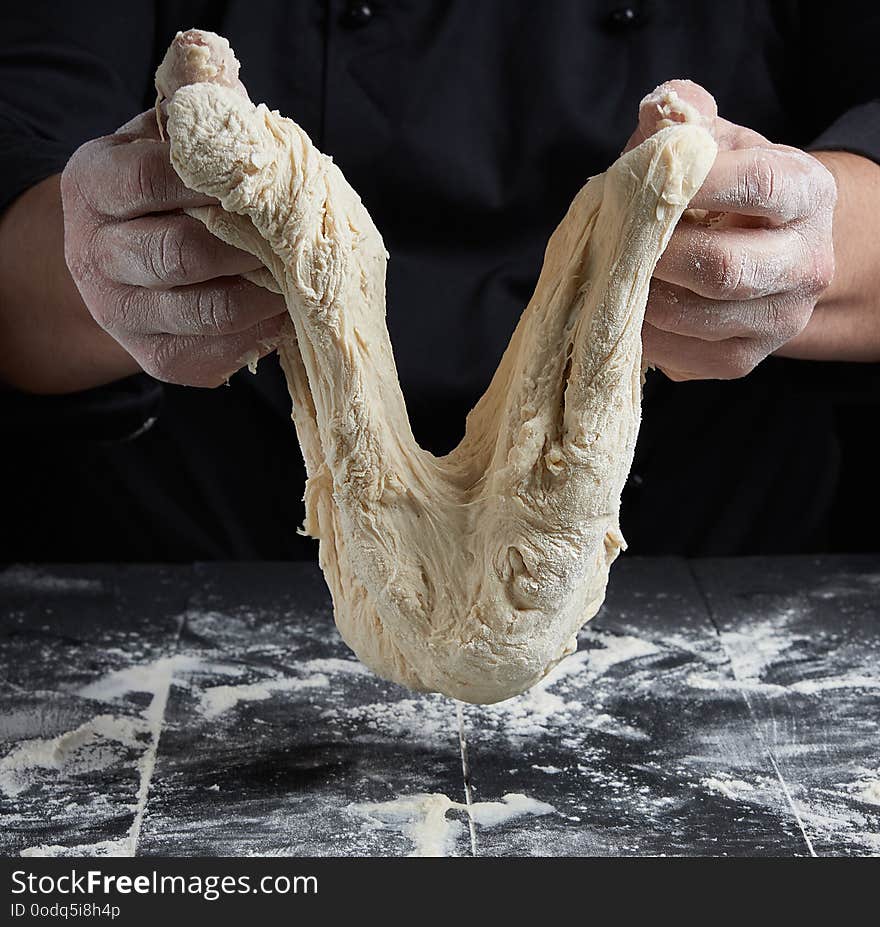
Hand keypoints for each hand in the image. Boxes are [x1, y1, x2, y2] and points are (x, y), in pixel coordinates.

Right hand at [60, 111, 285, 386]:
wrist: (119, 267)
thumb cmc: (156, 195)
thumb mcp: (158, 143)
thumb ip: (190, 116)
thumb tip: (220, 71)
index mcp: (94, 187)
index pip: (153, 179)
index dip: (215, 181)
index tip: (262, 181)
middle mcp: (94, 255)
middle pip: (180, 254)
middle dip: (247, 246)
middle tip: (291, 239)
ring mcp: (121, 314)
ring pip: (203, 312)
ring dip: (263, 297)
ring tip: (297, 279)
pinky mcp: (153, 358)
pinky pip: (214, 355)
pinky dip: (258, 336)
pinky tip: (280, 316)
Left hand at [625, 80, 836, 380]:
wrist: (762, 256)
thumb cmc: (724, 192)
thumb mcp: (714, 146)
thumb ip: (684, 123)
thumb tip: (660, 113)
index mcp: (807, 194)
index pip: (758, 185)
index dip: (696, 184)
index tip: (647, 179)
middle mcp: (807, 263)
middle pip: (724, 268)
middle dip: (657, 255)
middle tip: (617, 241)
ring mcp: (778, 320)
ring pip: (695, 317)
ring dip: (640, 297)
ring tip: (610, 274)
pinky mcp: (742, 359)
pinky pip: (681, 353)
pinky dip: (641, 332)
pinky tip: (623, 308)